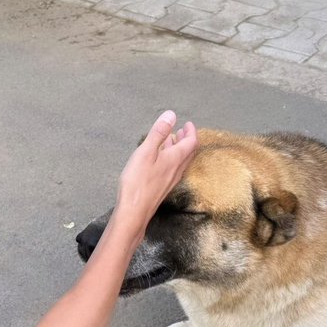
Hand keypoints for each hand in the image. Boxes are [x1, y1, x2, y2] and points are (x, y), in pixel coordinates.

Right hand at [115, 111, 196, 239]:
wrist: (134, 211)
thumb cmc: (138, 181)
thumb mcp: (146, 151)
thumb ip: (159, 132)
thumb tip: (171, 115)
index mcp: (176, 159)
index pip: (192, 142)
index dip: (192, 131)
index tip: (188, 124)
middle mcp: (177, 170)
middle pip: (189, 152)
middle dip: (187, 139)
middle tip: (183, 131)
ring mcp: (171, 180)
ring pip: (181, 161)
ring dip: (179, 149)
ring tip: (172, 141)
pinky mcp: (163, 188)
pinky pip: (173, 169)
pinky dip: (172, 159)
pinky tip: (161, 160)